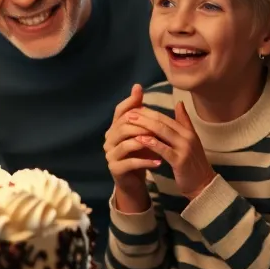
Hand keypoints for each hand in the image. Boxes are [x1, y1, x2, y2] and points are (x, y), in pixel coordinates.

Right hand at [104, 84, 160, 212]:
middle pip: (124, 126)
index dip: (129, 101)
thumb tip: (138, 87)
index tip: (140, 89)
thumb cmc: (139, 155)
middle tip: (160, 126)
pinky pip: (130, 162)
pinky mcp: (115, 168)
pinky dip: (146, 161)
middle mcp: (108, 139)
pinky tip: (159, 162)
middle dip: (143, 125)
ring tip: (161, 143)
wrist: (133, 181)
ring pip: (126, 143)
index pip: (119, 111)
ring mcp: (110, 154)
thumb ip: (140, 114)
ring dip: (145, 142)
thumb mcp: (142, 133)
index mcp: (114, 129)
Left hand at [128, 102, 216, 200]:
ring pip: (162, 132)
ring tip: (129, 122)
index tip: (134, 108)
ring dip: (144, 125)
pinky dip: (151, 143)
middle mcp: (187, 137)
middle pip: (162, 121)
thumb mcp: (190, 140)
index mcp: (187, 131)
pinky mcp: (180, 160)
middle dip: (144, 116)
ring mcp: (184, 148)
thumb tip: (179, 103)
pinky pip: (163, 149)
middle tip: (128, 113)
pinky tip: (139, 139)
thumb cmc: (192, 163)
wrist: (203, 184)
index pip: (165, 117)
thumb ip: (184, 122)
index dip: (149, 112)